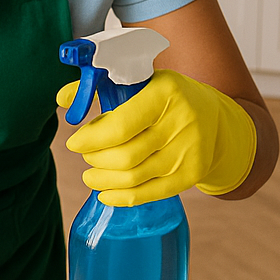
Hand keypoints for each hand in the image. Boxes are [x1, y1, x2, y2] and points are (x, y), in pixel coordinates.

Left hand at [57, 69, 256, 205]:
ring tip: (89, 174)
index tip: (74, 142)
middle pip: (125, 155)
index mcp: (165, 92)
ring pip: (135, 177)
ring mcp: (190, 152)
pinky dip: (122, 197)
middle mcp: (182, 122)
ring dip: (104, 179)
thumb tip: (62, 99)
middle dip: (95, 159)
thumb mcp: (140, 82)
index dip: (92, 139)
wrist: (216, 117)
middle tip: (84, 156)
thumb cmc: (166, 97)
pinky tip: (105, 193)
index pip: (121, 125)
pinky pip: (150, 193)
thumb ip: (99, 88)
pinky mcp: (193, 174)